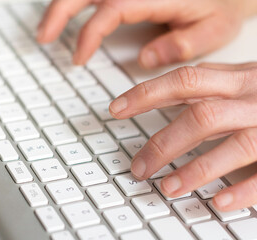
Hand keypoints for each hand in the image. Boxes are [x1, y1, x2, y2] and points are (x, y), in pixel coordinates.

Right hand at [37, 0, 251, 67]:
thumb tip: (145, 58)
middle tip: (42, 38)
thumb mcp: (215, 30)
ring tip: (46, 29)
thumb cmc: (224, 6)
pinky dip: (76, 1)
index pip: (111, 10)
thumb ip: (182, 45)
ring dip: (61, 5)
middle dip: (59, 12)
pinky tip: (66, 12)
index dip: (89, 34)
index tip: (78, 58)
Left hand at [109, 62, 256, 210]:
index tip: (116, 109)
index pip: (183, 80)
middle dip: (164, 143)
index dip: (146, 93)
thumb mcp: (239, 80)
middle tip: (138, 168)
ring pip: (232, 144)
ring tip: (167, 188)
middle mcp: (253, 98)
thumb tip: (158, 98)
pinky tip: (218, 202)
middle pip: (200, 116)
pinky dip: (244, 189)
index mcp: (237, 79)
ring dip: (196, 169)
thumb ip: (206, 88)